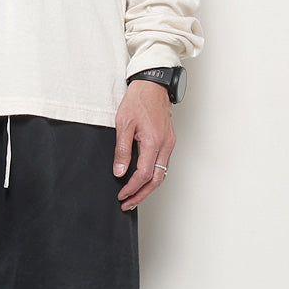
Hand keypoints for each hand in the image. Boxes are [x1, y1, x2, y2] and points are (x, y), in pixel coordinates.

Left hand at [113, 82, 174, 211]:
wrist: (153, 84)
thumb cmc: (138, 99)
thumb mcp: (123, 123)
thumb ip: (121, 150)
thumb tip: (119, 172)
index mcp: (153, 141)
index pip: (144, 174)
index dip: (132, 188)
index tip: (121, 195)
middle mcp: (165, 144)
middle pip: (156, 180)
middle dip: (141, 195)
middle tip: (128, 204)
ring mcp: (169, 143)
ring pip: (162, 174)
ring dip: (148, 188)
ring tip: (133, 196)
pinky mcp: (169, 141)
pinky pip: (163, 165)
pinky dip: (153, 177)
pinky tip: (142, 180)